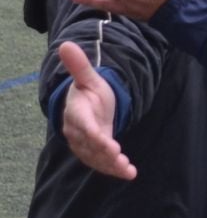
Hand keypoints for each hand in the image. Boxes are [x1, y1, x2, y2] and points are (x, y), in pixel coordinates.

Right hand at [55, 40, 135, 180]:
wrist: (87, 105)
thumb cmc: (90, 91)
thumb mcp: (89, 78)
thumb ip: (80, 65)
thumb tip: (66, 44)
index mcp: (76, 112)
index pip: (82, 125)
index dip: (92, 134)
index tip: (105, 141)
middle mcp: (78, 131)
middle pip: (89, 145)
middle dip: (104, 153)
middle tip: (119, 157)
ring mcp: (85, 144)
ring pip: (96, 157)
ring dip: (111, 165)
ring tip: (127, 170)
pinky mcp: (94, 152)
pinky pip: (102, 163)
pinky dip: (114, 169)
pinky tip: (129, 173)